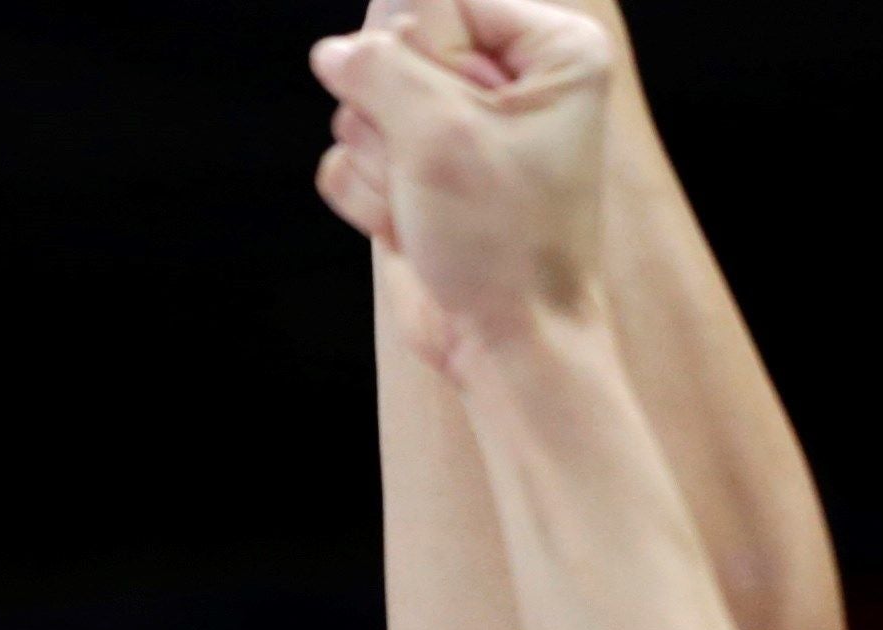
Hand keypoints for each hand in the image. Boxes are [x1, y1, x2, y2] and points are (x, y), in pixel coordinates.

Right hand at [309, 0, 619, 363]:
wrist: (506, 341)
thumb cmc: (505, 242)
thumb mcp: (443, 135)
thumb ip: (381, 71)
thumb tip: (333, 51)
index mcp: (548, 50)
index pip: (444, 0)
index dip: (418, 49)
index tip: (435, 110)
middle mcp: (505, 83)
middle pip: (395, 52)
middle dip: (394, 117)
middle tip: (430, 166)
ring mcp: (454, 132)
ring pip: (363, 110)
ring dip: (380, 167)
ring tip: (423, 205)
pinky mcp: (415, 176)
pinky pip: (350, 160)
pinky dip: (367, 199)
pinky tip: (408, 227)